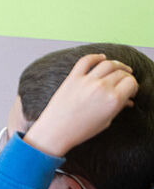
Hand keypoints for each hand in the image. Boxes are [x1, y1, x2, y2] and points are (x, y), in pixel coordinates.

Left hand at [23, 54, 138, 156]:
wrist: (55, 131)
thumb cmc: (81, 130)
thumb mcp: (106, 120)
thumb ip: (118, 107)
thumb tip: (128, 99)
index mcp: (113, 100)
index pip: (131, 82)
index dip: (133, 85)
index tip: (131, 89)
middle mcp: (101, 87)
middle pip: (121, 73)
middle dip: (126, 76)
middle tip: (125, 81)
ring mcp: (86, 81)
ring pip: (107, 63)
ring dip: (117, 64)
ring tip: (119, 68)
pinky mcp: (73, 78)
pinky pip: (86, 60)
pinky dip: (95, 56)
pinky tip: (101, 57)